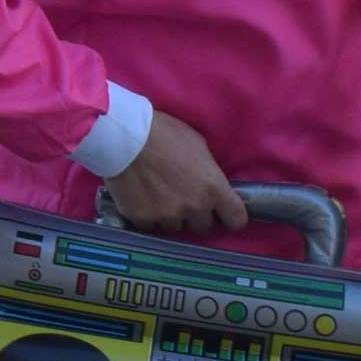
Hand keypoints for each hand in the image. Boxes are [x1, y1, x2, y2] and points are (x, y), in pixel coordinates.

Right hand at [103, 110, 248, 235]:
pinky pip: (150, 226)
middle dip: (196, 214)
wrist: (124, 136)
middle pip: (203, 226)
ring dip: (171, 216)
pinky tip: (141, 199)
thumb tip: (208, 181)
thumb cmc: (164, 132)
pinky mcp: (142, 219)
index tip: (222, 213)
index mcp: (213, 188)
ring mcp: (166, 216)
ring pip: (175, 227)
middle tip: (183, 198)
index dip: (230, 216)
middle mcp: (193, 207)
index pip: (236, 219)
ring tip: (158, 196)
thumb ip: (207, 170)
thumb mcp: (197, 145)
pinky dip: (148, 216)